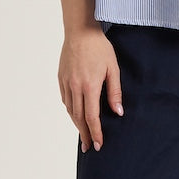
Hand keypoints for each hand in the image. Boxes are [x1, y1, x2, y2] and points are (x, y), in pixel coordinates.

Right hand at [58, 24, 123, 152]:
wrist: (80, 31)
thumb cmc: (100, 48)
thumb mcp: (113, 69)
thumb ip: (115, 92)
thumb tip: (118, 112)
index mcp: (90, 86)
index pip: (91, 117)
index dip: (95, 132)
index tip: (97, 144)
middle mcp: (75, 87)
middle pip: (78, 118)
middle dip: (84, 134)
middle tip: (88, 146)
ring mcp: (66, 83)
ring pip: (70, 110)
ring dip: (76, 124)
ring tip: (83, 134)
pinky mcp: (61, 78)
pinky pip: (65, 100)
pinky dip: (70, 111)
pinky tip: (76, 115)